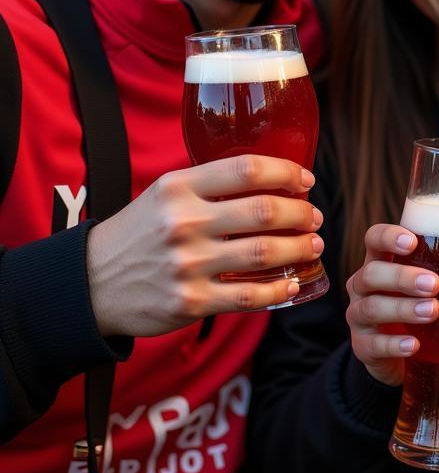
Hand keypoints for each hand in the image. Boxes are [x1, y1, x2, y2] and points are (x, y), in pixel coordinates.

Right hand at [87, 156, 324, 337]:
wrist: (90, 283)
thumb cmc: (141, 231)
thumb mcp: (165, 193)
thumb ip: (212, 184)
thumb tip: (275, 179)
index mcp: (179, 188)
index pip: (247, 170)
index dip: (286, 173)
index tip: (306, 180)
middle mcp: (183, 223)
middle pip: (264, 211)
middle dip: (301, 214)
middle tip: (313, 217)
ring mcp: (187, 265)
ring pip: (264, 253)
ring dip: (299, 249)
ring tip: (313, 245)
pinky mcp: (190, 302)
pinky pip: (249, 297)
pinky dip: (279, 290)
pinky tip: (292, 282)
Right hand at [346, 225, 438, 386]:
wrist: (405, 358)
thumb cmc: (429, 308)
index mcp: (386, 260)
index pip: (374, 238)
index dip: (388, 236)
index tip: (412, 240)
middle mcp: (366, 285)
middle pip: (371, 273)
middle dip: (401, 277)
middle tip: (434, 284)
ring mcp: (360, 317)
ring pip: (370, 307)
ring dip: (402, 309)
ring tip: (433, 312)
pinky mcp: (362, 349)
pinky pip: (372, 345)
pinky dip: (394, 345)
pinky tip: (415, 346)